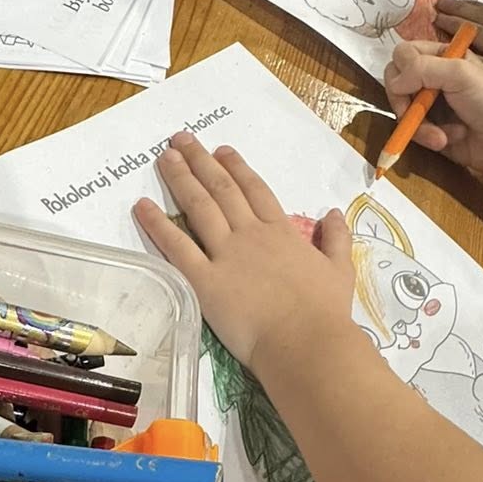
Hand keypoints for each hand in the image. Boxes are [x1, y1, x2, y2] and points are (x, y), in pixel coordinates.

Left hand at [135, 136, 355, 370]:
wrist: (306, 342)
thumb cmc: (325, 311)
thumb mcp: (340, 270)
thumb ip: (336, 238)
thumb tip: (334, 212)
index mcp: (282, 233)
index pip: (255, 191)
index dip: (237, 168)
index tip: (221, 150)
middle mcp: (251, 235)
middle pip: (221, 190)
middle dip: (200, 161)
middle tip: (181, 139)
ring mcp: (226, 255)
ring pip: (199, 207)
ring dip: (180, 178)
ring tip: (165, 157)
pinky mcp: (204, 280)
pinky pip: (176, 246)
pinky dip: (157, 224)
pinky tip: (142, 206)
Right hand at [384, 39, 482, 172]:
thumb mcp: (459, 74)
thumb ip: (422, 69)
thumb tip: (393, 82)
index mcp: (440, 55)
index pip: (403, 53)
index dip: (402, 70)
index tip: (414, 86)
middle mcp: (431, 76)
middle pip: (394, 80)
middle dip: (404, 101)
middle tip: (413, 113)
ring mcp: (427, 103)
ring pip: (400, 109)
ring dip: (419, 125)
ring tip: (441, 136)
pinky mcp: (427, 127)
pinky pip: (409, 130)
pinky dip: (425, 137)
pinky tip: (445, 140)